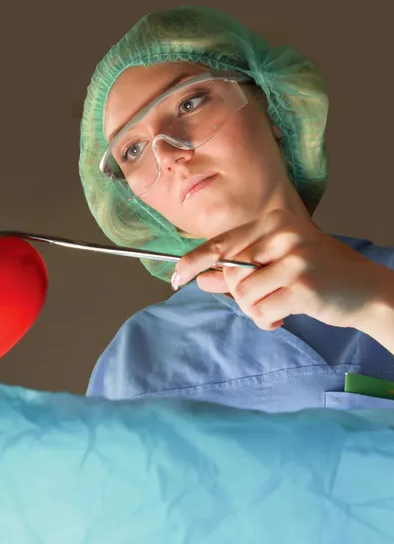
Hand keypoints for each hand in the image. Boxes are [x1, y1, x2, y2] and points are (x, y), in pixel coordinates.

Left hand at [173, 209, 388, 330]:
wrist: (368, 290)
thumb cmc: (318, 274)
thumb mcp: (276, 265)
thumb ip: (237, 270)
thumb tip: (199, 278)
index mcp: (274, 222)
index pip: (222, 243)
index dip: (194, 261)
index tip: (176, 276)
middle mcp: (283, 234)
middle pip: (230, 272)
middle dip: (238, 295)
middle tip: (263, 299)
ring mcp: (294, 258)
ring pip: (242, 294)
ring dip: (253, 310)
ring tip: (276, 307)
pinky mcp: (302, 285)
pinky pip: (260, 311)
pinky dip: (266, 321)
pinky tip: (283, 316)